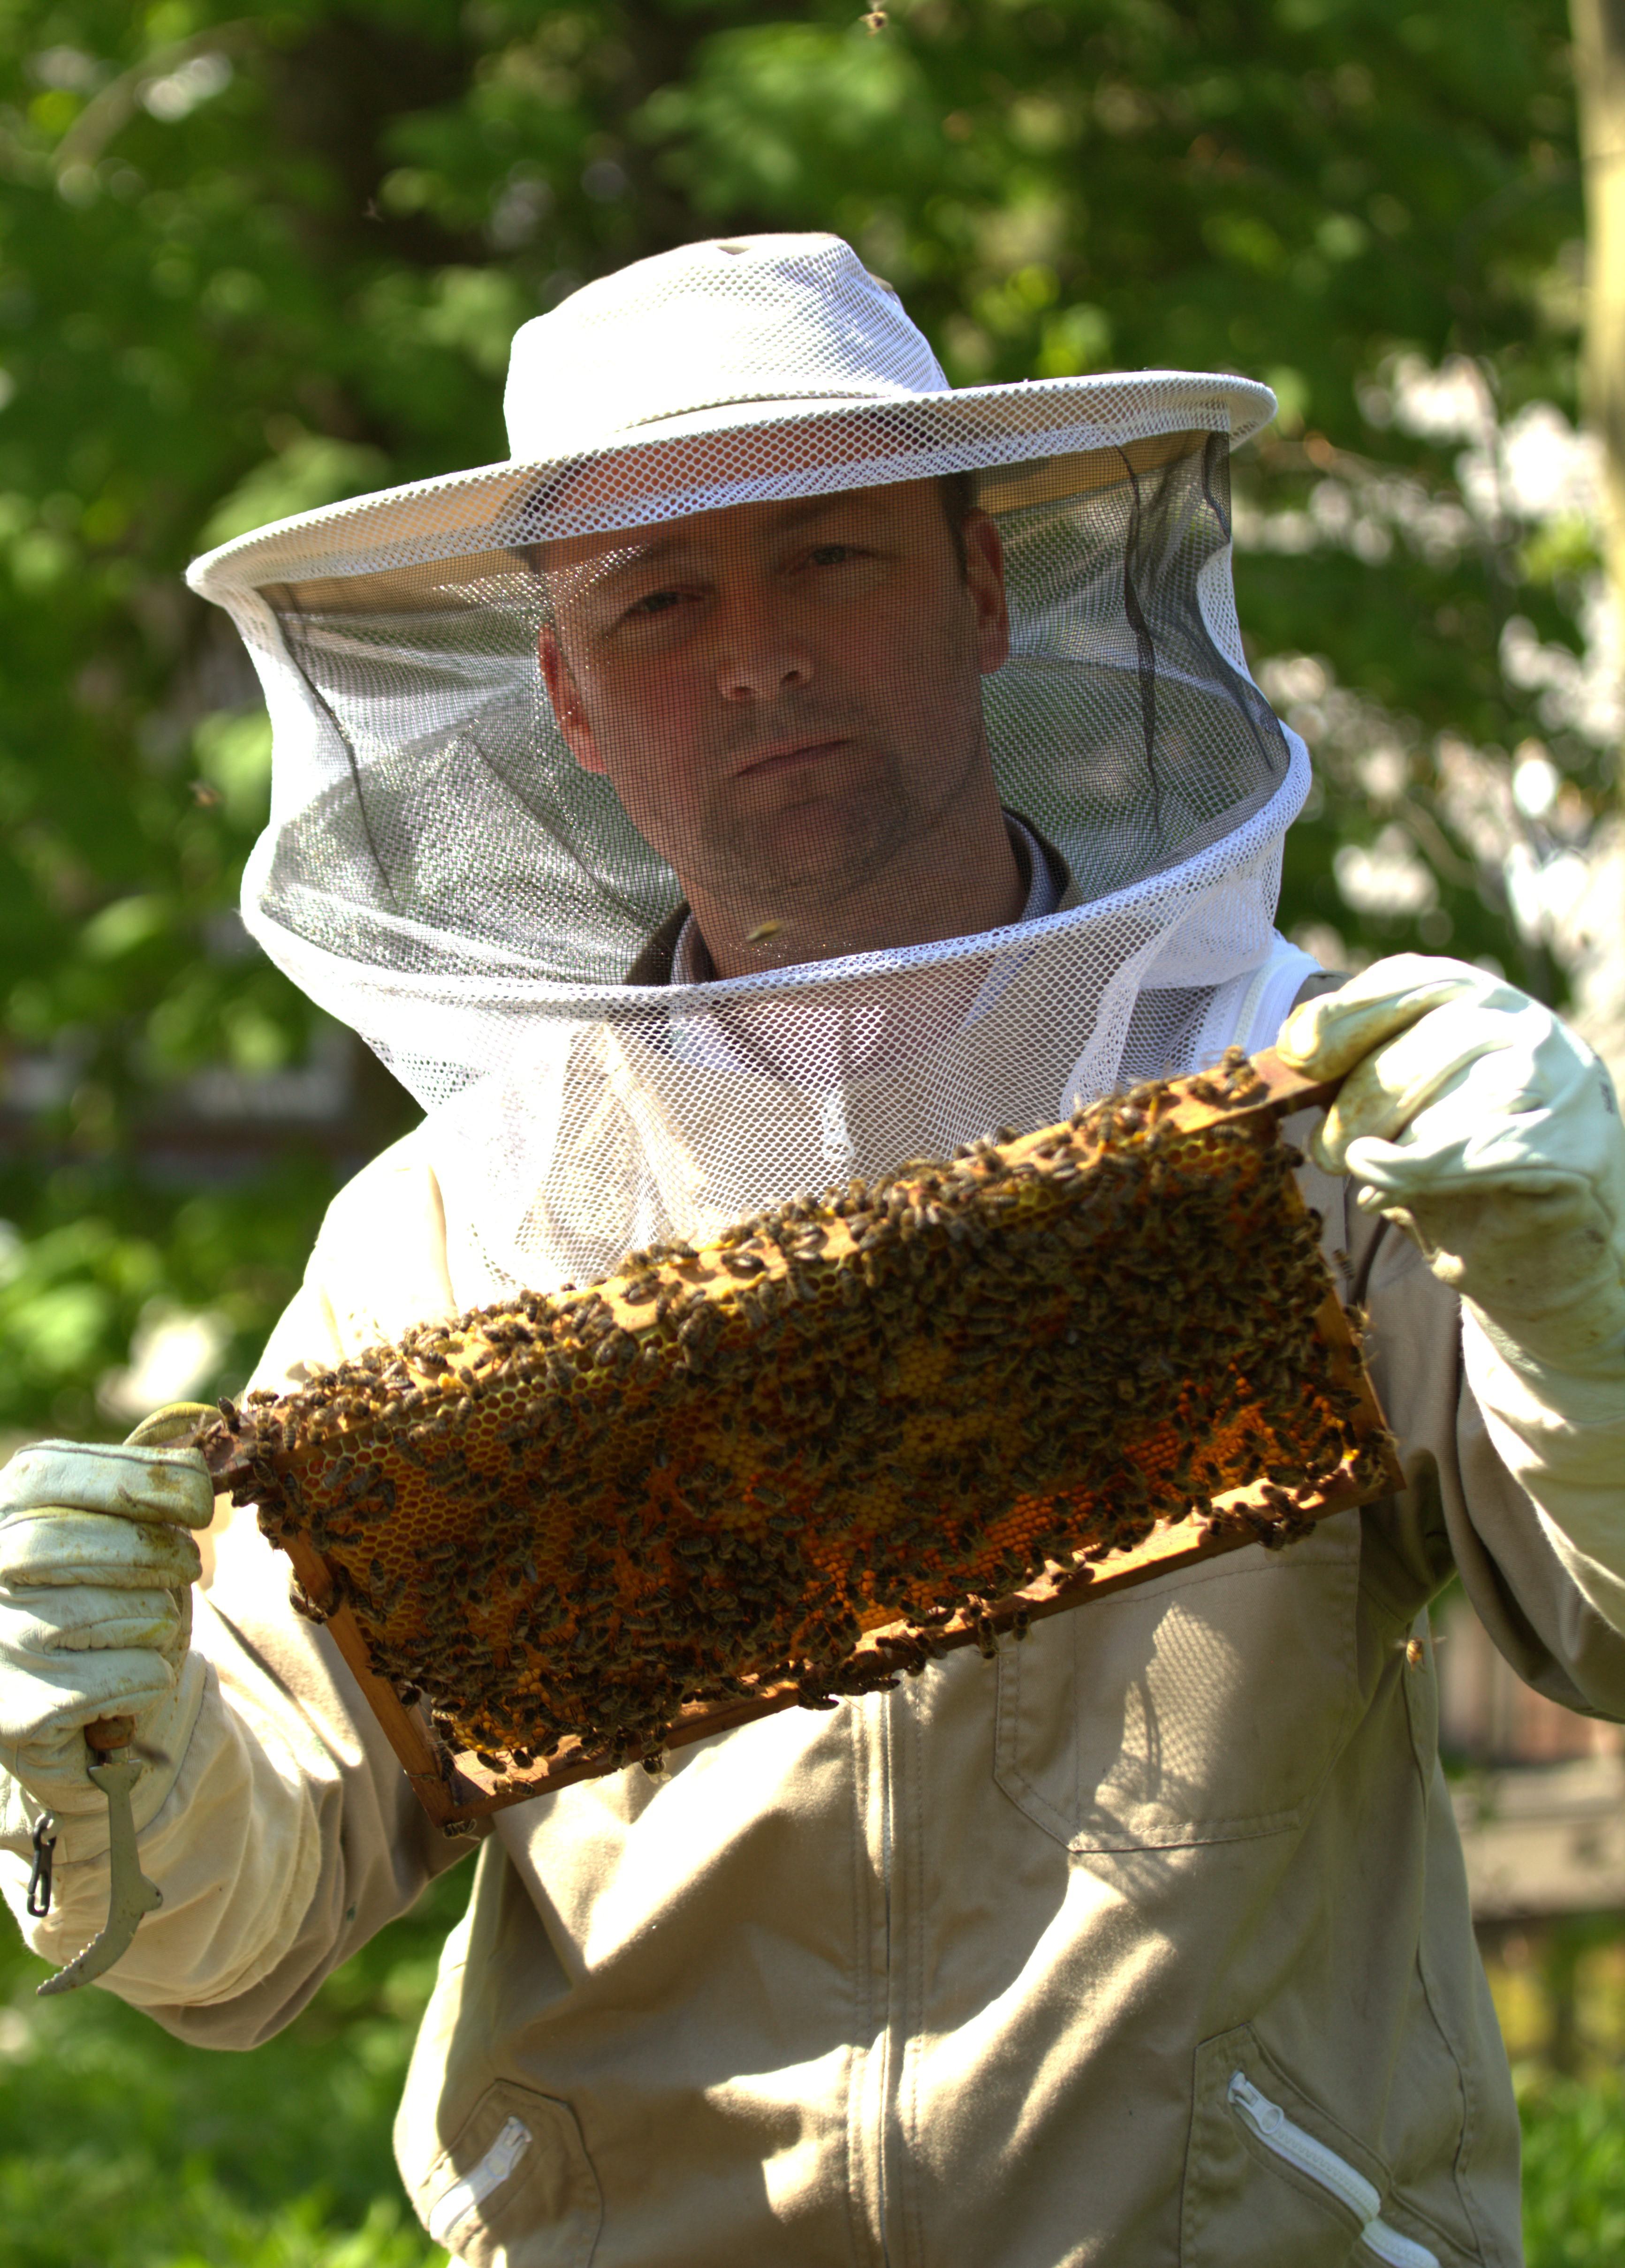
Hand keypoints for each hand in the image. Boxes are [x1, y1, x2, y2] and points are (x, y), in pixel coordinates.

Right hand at [0, 1439, 213, 1826]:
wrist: (97, 1715)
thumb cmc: (117, 1603)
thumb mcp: (129, 1533)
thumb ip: (148, 1483)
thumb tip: (197, 1434)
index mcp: (0, 1513)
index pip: (41, 1474)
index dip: (129, 1478)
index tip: (199, 1500)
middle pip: (55, 1541)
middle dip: (144, 1551)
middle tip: (189, 1564)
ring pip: (83, 1613)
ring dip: (150, 1617)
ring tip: (155, 1623)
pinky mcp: (12, 1715)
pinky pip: (102, 1681)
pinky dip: (146, 1676)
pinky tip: (143, 1676)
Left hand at [1276, 954, 1624, 1373]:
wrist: (1541, 1252)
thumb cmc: (1455, 1173)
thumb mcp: (1400, 1113)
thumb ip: (1360, 1071)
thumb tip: (1294, 1045)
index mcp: (1484, 1001)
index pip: (1413, 981)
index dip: (1348, 1012)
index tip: (1297, 1052)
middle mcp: (1529, 1027)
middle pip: (1424, 1045)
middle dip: (1359, 1101)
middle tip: (1328, 1154)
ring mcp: (1562, 1082)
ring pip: (1451, 1098)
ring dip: (1389, 1145)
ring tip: (1367, 1174)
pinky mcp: (1573, 1146)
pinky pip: (1477, 1150)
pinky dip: (1417, 1169)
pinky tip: (1380, 1181)